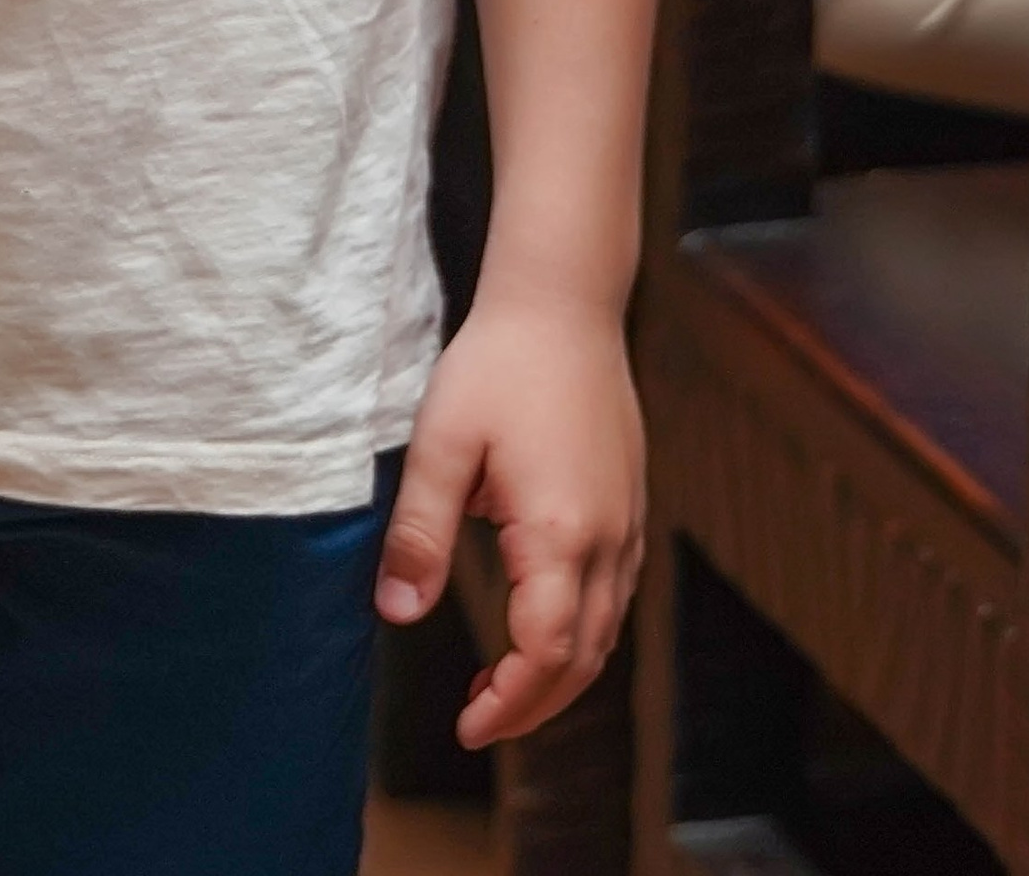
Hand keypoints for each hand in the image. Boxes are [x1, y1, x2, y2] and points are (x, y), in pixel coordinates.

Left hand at [375, 292, 644, 746]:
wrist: (563, 303)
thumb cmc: (499, 364)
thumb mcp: (441, 444)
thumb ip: (420, 534)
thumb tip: (398, 614)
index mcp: (560, 534)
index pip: (546, 655)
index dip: (510, 705)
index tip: (468, 726)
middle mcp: (607, 540)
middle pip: (585, 660)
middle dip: (535, 706)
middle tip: (480, 720)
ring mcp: (627, 523)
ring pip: (608, 632)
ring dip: (561, 673)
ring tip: (502, 685)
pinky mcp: (630, 505)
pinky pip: (616, 595)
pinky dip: (584, 632)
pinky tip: (542, 623)